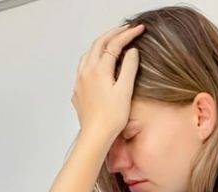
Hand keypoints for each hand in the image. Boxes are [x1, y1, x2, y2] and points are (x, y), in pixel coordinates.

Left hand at [71, 22, 144, 141]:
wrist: (95, 136)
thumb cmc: (111, 118)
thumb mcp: (125, 90)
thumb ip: (128, 68)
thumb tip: (131, 52)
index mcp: (99, 70)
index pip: (114, 44)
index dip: (127, 34)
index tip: (138, 29)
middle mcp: (86, 72)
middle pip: (98, 44)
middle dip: (113, 34)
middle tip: (126, 29)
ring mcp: (80, 81)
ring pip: (88, 54)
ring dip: (101, 44)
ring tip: (112, 41)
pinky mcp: (78, 90)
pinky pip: (83, 66)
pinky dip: (92, 57)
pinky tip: (98, 63)